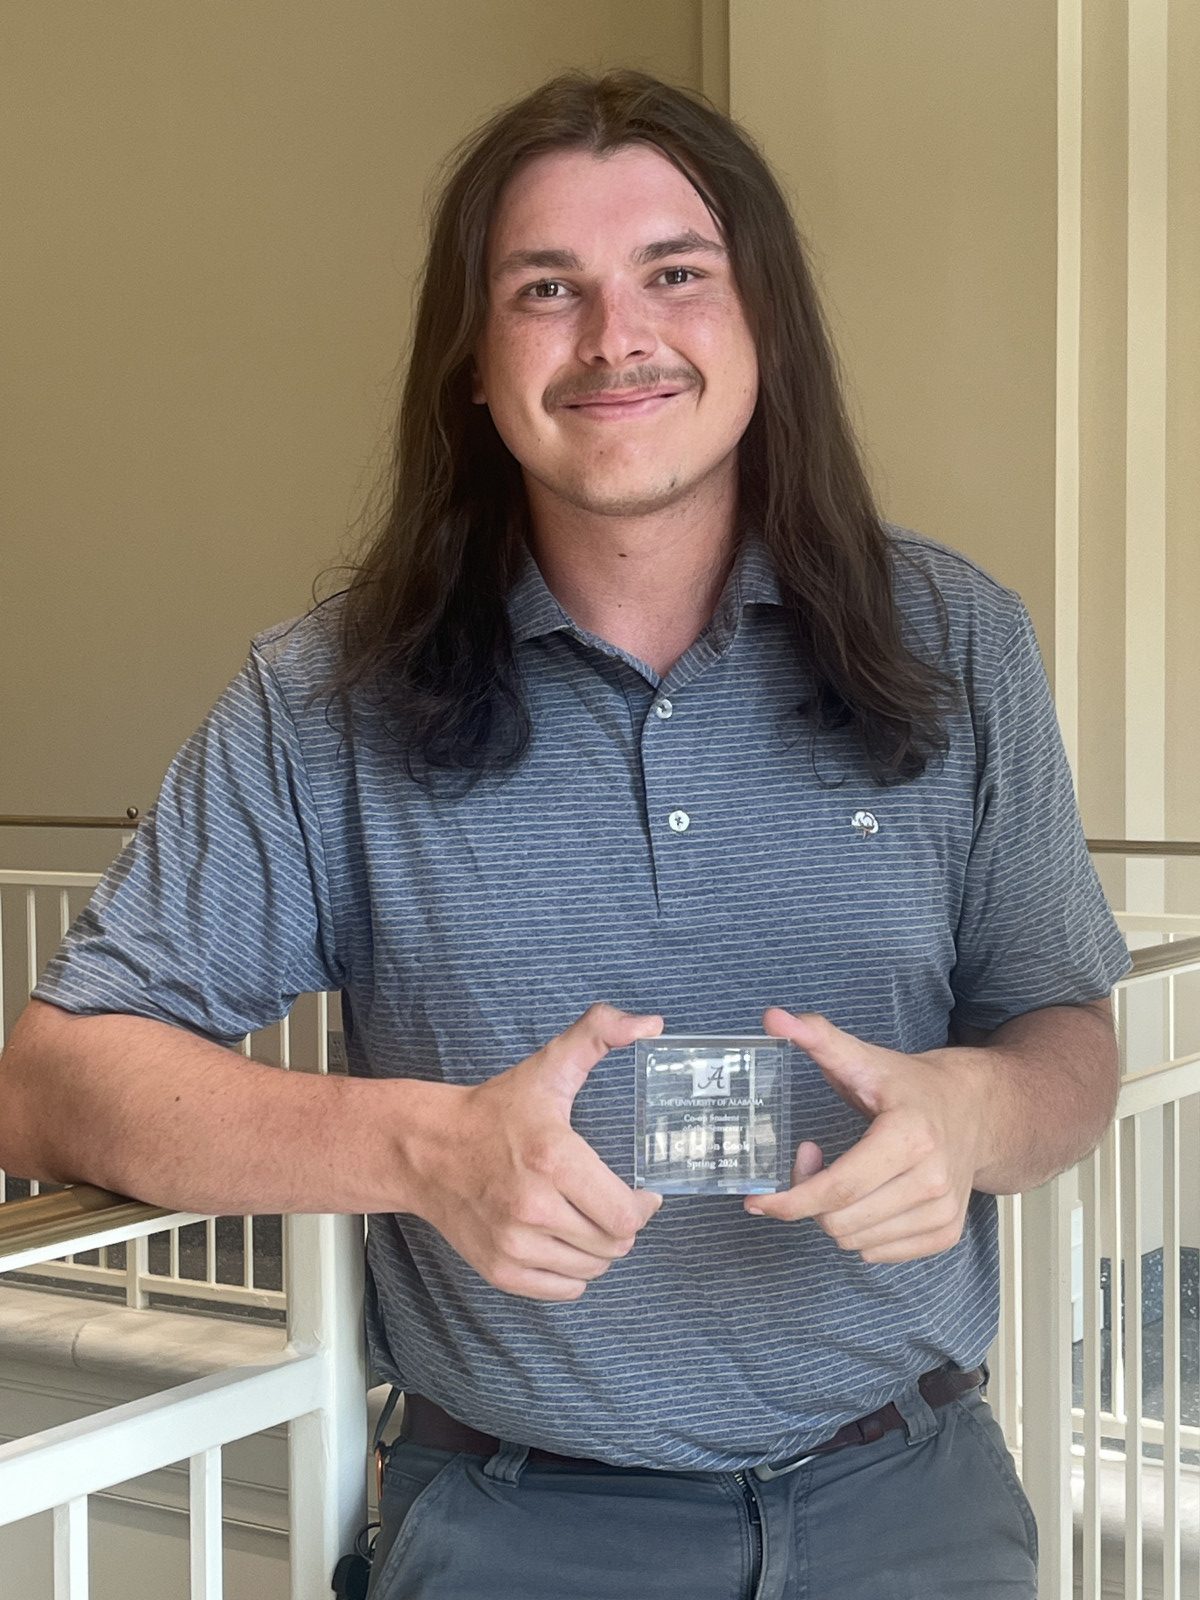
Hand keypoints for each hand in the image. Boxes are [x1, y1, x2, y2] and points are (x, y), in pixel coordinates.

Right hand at [411, 1004, 664, 1300]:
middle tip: (612, 1203)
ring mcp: (513, 1243)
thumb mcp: (548, 1067)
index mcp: (553, 1158)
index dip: (644, 1207)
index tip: (641, 1192)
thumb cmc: (494, 1111)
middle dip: (623, 1226)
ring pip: (591, 1270)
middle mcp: (532, 1207)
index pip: (625, 1214)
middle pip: (613, 1245)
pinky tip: (564, 1242)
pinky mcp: (498, 1269)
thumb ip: (600, 1034)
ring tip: (587, 1220)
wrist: (426, 1149)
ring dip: (599, 1250)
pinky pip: (562, 1290)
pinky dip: (573, 1273)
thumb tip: (650, 1022)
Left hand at [745, 1008, 988, 1263]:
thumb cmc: (912, 1087)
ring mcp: (942, 1211)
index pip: (840, 1187)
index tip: (759, 1201)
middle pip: (842, 1220)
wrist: (974, 1111)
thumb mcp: (865, 1059)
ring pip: (855, 1241)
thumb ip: (818, 1039)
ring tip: (842, 1174)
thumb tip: (772, 1018)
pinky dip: (858, 1232)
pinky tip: (864, 1197)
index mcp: (910, 1137)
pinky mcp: (945, 1233)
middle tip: (811, 1160)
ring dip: (833, 1215)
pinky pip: (878, 1253)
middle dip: (810, 1199)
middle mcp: (932, 1180)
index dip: (792, 1199)